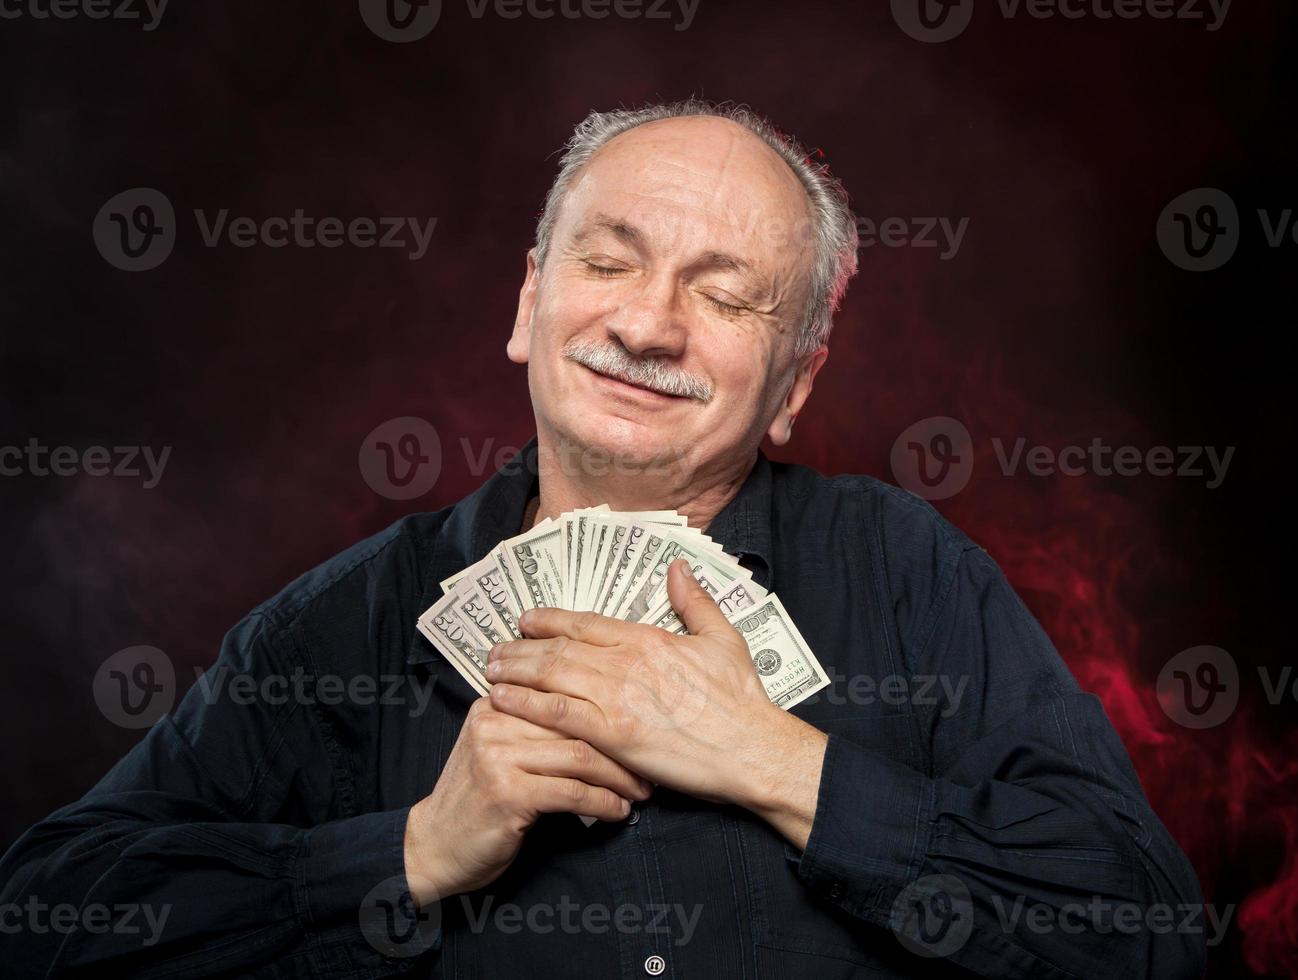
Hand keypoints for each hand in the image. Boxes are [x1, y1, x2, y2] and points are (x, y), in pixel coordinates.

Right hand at [403, 697, 652, 904]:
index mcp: (496, 701)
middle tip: (648, 764)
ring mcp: (498, 755)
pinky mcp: (507, 792)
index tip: (637, 728)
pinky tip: (617, 811)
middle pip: (577, 722)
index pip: (563, 691)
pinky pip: (572, 792)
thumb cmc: (477, 799)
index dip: (607, 711)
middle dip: (621, 746)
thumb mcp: (499, 748)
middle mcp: (495, 719)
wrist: (434, 845)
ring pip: (580, 755)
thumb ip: (534, 725)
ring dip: (619, 778)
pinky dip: (603, 803)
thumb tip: (600, 716)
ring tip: (639, 791)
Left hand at [485, 559, 825, 832]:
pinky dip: (526, 704)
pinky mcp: (612, 735)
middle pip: (559, 648)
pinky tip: (503, 701)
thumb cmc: (742, 699)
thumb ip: (695, 602)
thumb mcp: (724, 638)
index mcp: (648, 638)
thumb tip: (678, 568)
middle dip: (522, 648)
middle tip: (495, 649)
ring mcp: (615, 698)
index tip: (526, 620)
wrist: (751, 748)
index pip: (586, 622)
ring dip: (515, 672)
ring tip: (490, 671)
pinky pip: (558, 713)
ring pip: (551, 676)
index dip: (550, 620)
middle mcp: (625, 663)